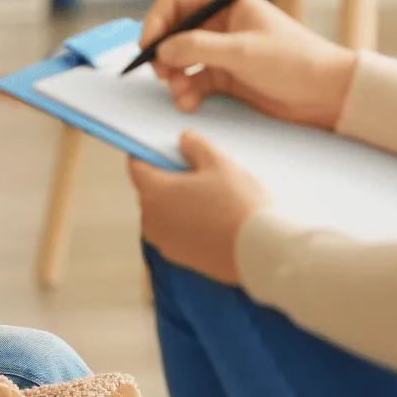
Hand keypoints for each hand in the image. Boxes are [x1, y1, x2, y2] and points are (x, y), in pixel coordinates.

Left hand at [128, 131, 270, 284]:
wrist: (260, 253)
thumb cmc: (238, 205)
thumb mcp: (219, 163)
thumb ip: (195, 146)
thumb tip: (182, 140)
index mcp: (153, 192)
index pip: (137, 167)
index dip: (148, 154)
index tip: (162, 149)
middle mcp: (150, 219)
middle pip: (151, 189)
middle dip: (168, 178)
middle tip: (197, 170)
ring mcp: (163, 241)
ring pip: (163, 212)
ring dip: (178, 202)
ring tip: (210, 196)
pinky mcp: (178, 257)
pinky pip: (175, 231)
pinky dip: (187, 222)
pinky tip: (213, 218)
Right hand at [141, 0, 357, 130]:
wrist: (328, 96)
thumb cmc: (295, 62)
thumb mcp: (243, 51)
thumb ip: (198, 47)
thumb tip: (160, 50)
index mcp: (227, 5)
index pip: (177, 3)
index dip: (156, 23)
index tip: (148, 47)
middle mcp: (221, 26)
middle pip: (174, 34)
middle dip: (163, 55)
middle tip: (161, 75)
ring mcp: (222, 53)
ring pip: (181, 61)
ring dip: (173, 78)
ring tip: (178, 94)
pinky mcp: (226, 79)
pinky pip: (193, 82)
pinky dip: (186, 93)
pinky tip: (188, 103)